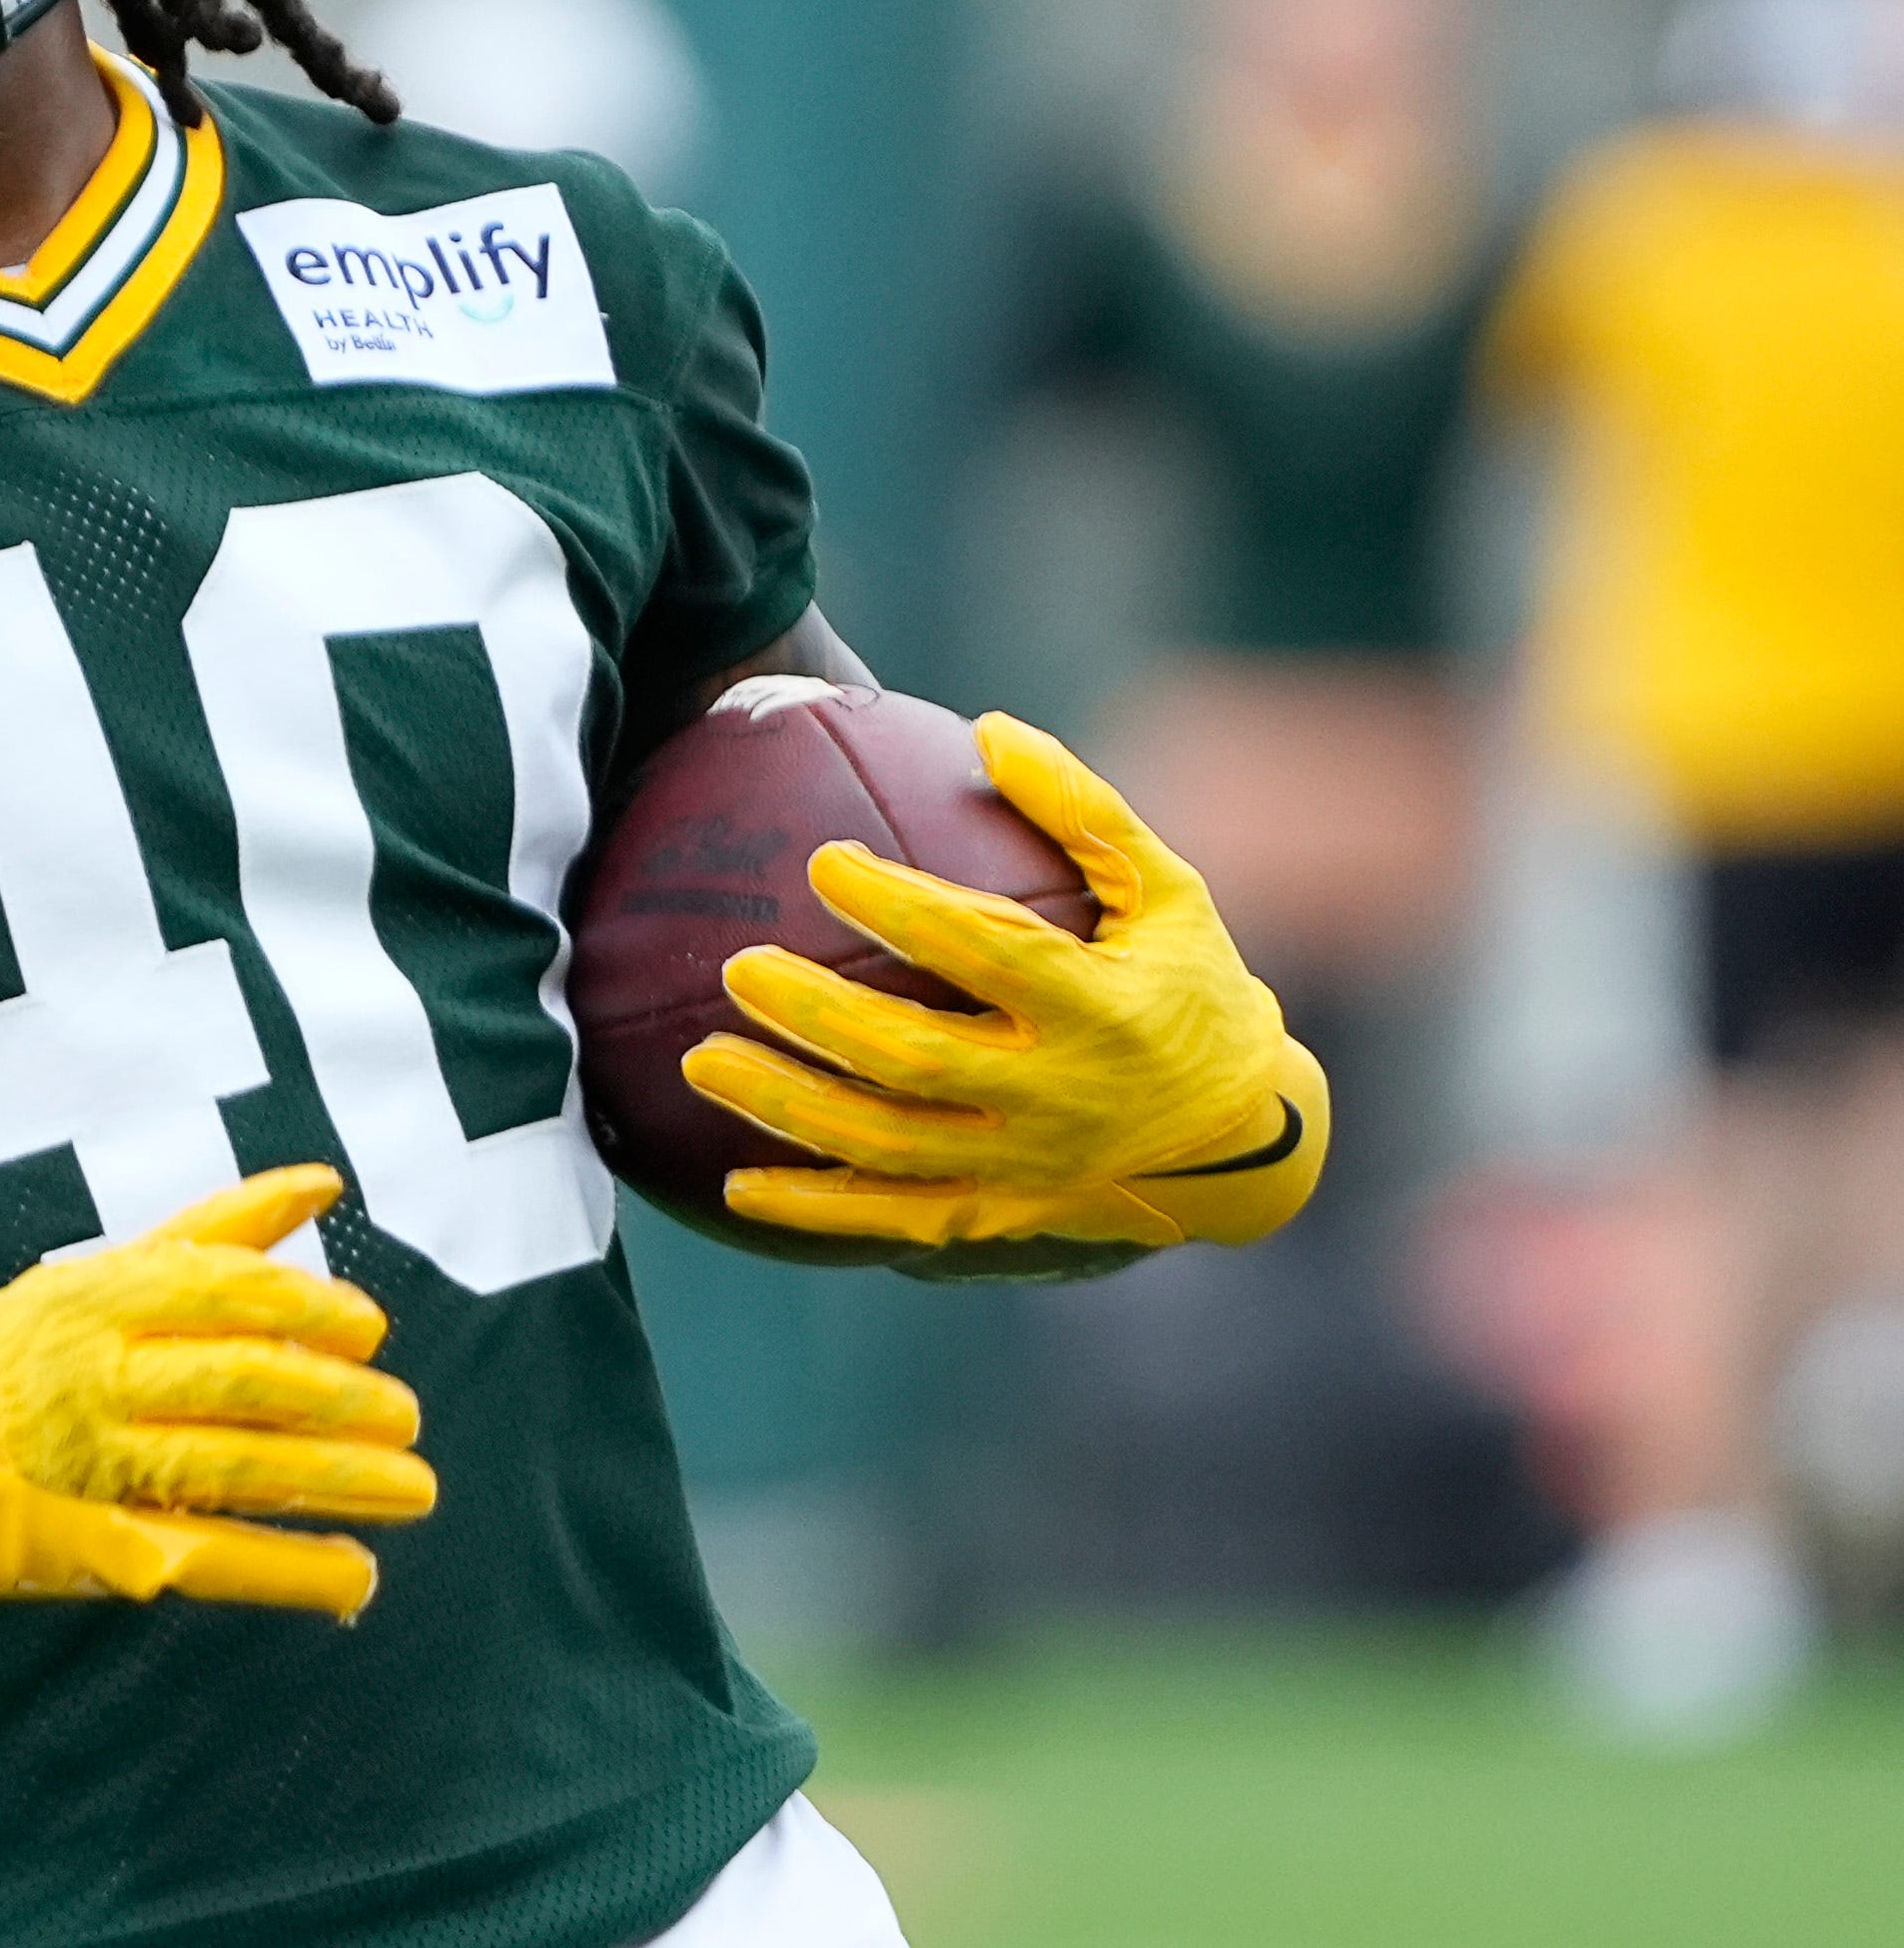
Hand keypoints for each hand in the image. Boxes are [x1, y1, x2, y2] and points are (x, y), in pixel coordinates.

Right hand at [0, 1166, 434, 1618]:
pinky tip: (353, 1576)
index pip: (221, 1291)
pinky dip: (288, 1570)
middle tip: (408, 1416)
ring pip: (233, 1467)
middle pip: (236, 1382)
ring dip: (334, 1482)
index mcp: (99, 1294)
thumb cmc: (21, 1351)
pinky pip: (209, 1557)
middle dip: (335, 1401)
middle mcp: (94, 1374)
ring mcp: (93, 1464)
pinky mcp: (96, 1544)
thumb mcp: (101, 1273)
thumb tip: (323, 1183)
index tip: (371, 1329)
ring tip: (412, 1489)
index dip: (306, 1308)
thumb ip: (215, 1230)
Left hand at [678, 713, 1329, 1256]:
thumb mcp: (1170, 891)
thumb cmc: (1190, 986)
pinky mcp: (1002, 1214)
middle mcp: (1059, 1097)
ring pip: (889, 1146)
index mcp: (1100, 1009)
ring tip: (699, 1060)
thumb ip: (1085, 811)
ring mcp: (1027, 1167)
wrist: (1248, 1140)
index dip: (903, 908)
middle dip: (820, 1016)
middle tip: (737, 967)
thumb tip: (990, 728)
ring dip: (789, 1107)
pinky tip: (734, 1187)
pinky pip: (894, 1220)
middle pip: (917, 1060)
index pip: (988, 953)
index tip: (824, 860)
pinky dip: (815, 1211)